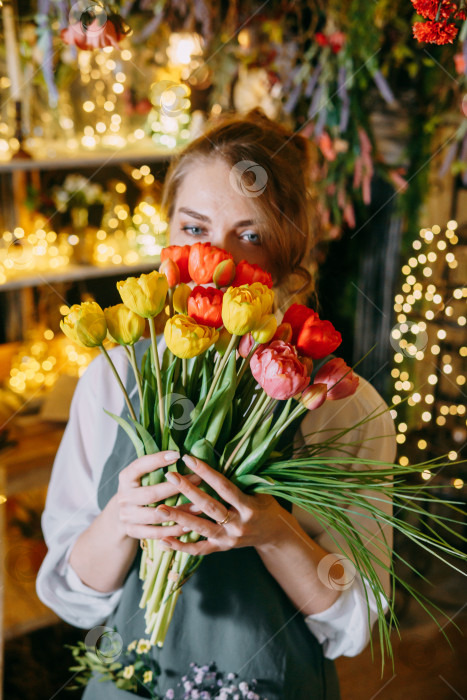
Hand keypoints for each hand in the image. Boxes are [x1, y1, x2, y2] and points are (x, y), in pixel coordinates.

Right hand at [116, 450, 202, 539]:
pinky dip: (172, 531)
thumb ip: (156, 467)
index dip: (157, 460)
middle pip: (151, 494)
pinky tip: (188, 527)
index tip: (177, 454)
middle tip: (198, 480)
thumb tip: (181, 455)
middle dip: (176, 488)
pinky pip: (155, 533)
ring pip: (156, 516)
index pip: (140, 466)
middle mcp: (124, 497)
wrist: (121, 516)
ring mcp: (127, 516)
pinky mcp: (132, 532)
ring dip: (179, 512)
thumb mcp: (141, 476)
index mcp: (126, 478)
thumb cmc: (140, 489)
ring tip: (199, 507)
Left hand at [154, 455, 290, 554]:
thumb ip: (243, 478)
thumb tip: (222, 455)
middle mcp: (238, 524)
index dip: (206, 472)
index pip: (224, 487)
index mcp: (249, 507)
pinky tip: (163, 540)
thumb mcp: (261, 490)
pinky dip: (181, 546)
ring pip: (201, 529)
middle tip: (170, 476)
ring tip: (159, 509)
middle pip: (209, 507)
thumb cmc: (265, 505)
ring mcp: (229, 539)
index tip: (188, 458)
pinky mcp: (222, 549)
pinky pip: (199, 550)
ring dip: (179, 518)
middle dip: (188, 491)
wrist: (274, 534)